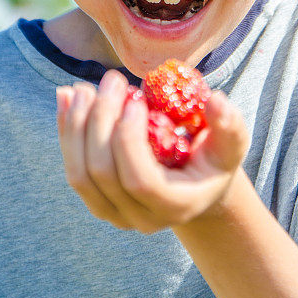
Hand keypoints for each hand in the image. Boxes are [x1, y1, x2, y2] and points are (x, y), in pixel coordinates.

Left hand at [56, 70, 249, 232]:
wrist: (196, 185)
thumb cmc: (216, 158)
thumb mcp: (231, 143)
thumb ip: (229, 124)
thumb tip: (217, 100)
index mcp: (175, 206)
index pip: (139, 180)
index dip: (130, 139)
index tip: (137, 98)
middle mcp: (139, 218)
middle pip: (103, 174)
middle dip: (101, 121)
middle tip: (112, 80)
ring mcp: (113, 212)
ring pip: (79, 175)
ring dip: (77, 126)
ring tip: (85, 87)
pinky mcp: (96, 198)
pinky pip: (72, 168)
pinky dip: (66, 131)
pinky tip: (66, 97)